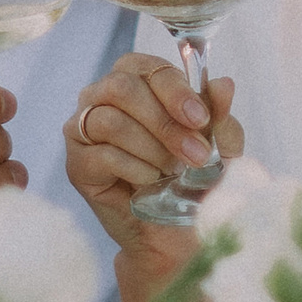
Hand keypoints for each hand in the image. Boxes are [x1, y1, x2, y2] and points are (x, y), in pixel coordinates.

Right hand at [62, 52, 241, 252]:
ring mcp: (83, 130)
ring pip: (110, 121)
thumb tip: (224, 84)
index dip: (175, 90)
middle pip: (121, 87)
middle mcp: (101, 97)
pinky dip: (136, 170)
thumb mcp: (219, 147)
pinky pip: (102, 155)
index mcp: (137, 80)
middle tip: (196, 154)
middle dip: (164, 122)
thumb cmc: (195, 180)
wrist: (175, 233)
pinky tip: (150, 183)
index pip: (148, 68)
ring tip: (173, 171)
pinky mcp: (76, 165)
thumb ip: (219, 115)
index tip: (201, 119)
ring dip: (151, 148)